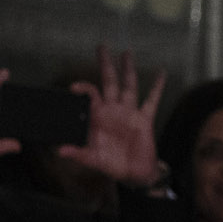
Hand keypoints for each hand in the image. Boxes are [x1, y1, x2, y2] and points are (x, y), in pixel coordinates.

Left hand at [65, 45, 166, 186]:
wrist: (135, 174)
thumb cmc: (113, 166)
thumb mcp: (93, 160)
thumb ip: (78, 154)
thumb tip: (60, 150)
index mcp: (98, 117)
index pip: (90, 95)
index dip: (83, 89)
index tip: (74, 87)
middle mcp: (113, 110)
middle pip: (109, 82)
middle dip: (106, 64)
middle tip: (102, 46)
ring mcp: (129, 113)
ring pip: (129, 86)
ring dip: (128, 70)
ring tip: (127, 53)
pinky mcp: (145, 119)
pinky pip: (152, 100)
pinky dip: (157, 87)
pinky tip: (161, 74)